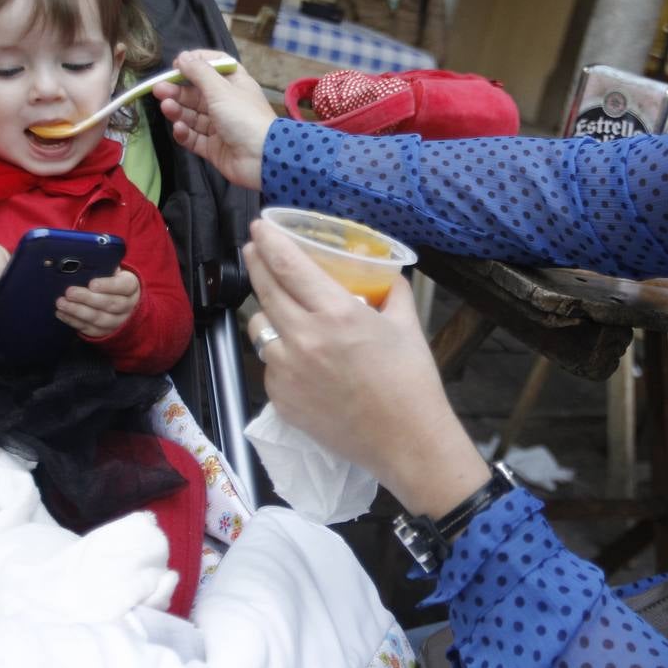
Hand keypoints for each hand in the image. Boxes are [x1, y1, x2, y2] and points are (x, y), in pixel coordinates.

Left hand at [57, 267, 140, 337]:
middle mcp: (128, 305)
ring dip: (78, 311)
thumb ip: (102, 267)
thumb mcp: (112, 271)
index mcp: (131, 286)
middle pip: (111, 304)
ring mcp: (118, 321)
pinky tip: (62, 313)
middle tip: (70, 292)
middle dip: (88, 298)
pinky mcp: (105, 332)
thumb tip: (84, 262)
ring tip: (61, 303)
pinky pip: (90, 329)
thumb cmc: (110, 281)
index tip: (92, 283)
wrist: (121, 301)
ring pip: (99, 319)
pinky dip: (74, 321)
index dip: (108, 285)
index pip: (125, 286)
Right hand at [154, 49, 274, 189]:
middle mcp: (227, 104)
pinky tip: (179, 128)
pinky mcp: (214, 148)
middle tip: (158, 89)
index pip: (215, 67)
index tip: (178, 64)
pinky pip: (194, 138)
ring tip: (166, 107)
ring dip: (178, 110)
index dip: (196, 63)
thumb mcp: (221, 89)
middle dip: (177, 90)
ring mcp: (220, 127)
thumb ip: (200, 72)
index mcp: (235, 84)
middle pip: (197, 93)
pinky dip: (184, 133)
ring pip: (192, 116)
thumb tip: (184, 56)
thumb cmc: (244, 117)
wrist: (263, 159)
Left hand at [243, 219, 489, 516]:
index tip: (258, 226)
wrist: (407, 441)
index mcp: (337, 314)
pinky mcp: (281, 398)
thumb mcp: (406, 325)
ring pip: (260, 327)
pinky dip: (280, 353)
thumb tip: (385, 273)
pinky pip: (270, 363)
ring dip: (267, 311)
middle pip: (265, 289)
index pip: (289, 266)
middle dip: (256, 263)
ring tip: (281, 309)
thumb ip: (392, 292)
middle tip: (254, 249)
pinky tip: (300, 357)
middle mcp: (305, 338)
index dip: (269, 241)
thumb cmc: (412, 381)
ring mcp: (287, 370)